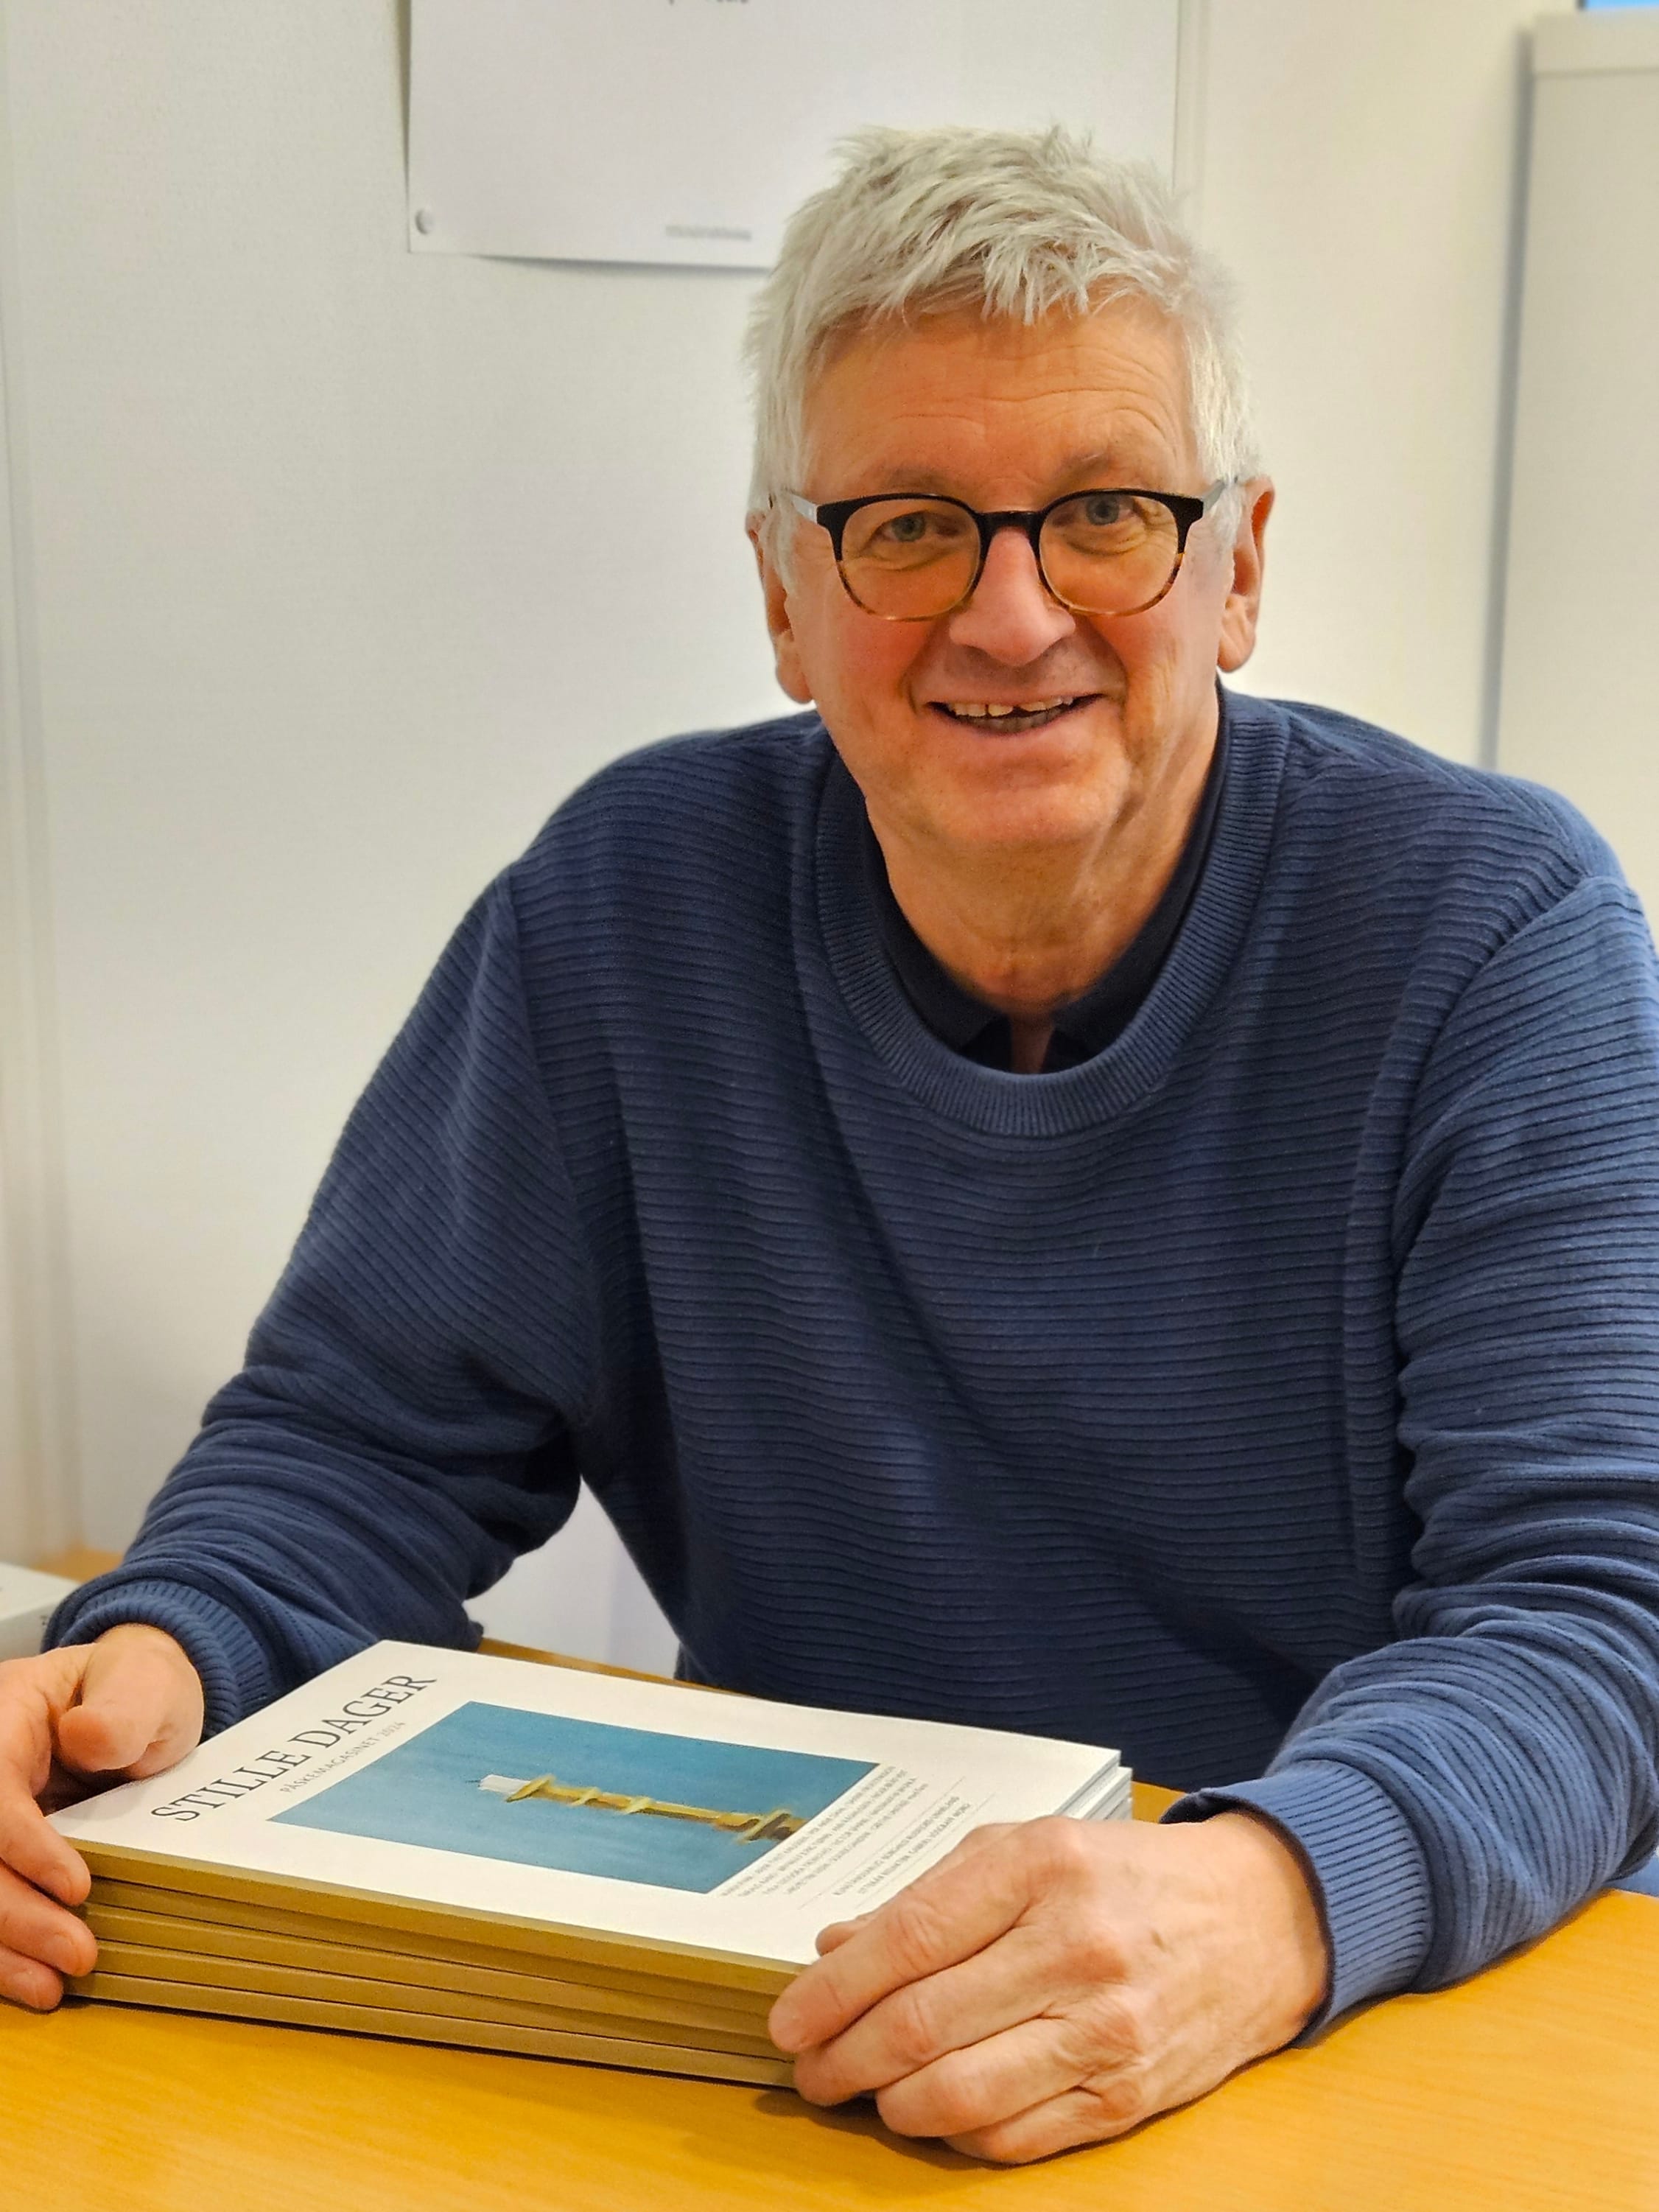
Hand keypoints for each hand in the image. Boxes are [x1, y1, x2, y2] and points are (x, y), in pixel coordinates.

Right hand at [0, 1625, 203, 2010]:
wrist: (128, 1704)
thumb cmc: (134, 1689)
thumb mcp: (143, 1681)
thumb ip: (123, 1707)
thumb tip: (87, 1736)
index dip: (25, 1845)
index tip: (78, 1886)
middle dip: (16, 1915)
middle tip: (77, 1955)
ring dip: (1, 1950)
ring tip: (51, 1988)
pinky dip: (0, 1954)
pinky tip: (31, 1984)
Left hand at [768, 1810, 1328, 2164]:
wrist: (1257, 1921)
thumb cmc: (1121, 1877)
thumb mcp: (1025, 1851)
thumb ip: (930, 1899)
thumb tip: (835, 1950)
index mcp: (1040, 1866)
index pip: (908, 1939)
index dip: (831, 1990)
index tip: (788, 2019)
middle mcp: (1073, 1946)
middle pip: (920, 2024)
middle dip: (843, 2057)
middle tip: (809, 2069)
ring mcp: (1105, 2028)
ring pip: (958, 2093)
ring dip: (889, 2104)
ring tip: (863, 2093)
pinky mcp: (1126, 2096)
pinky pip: (1013, 2136)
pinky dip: (955, 2134)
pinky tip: (932, 2112)